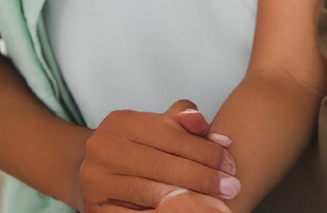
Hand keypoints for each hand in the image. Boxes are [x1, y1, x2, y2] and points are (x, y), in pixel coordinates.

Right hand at [74, 103, 236, 212]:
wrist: (98, 175)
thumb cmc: (137, 150)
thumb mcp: (158, 129)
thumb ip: (183, 123)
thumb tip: (205, 125)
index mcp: (119, 122)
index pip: (171, 136)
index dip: (206, 151)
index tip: (230, 165)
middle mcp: (102, 148)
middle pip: (163, 165)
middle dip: (203, 177)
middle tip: (231, 186)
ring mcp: (95, 180)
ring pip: (151, 192)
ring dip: (189, 199)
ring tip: (216, 204)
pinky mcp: (95, 208)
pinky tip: (187, 212)